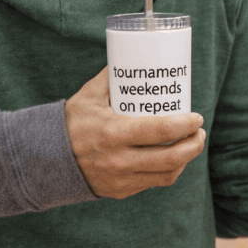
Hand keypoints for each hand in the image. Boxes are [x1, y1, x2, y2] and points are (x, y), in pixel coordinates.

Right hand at [64, 67, 205, 199]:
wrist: (48, 157)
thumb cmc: (72, 121)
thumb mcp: (89, 95)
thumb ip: (111, 76)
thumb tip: (132, 56)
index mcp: (114, 133)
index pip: (160, 131)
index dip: (185, 125)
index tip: (196, 117)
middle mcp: (120, 159)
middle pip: (171, 158)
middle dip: (194, 145)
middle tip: (199, 132)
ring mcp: (121, 179)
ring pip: (167, 175)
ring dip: (185, 160)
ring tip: (189, 145)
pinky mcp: (120, 191)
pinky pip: (153, 183)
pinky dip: (167, 171)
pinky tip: (170, 159)